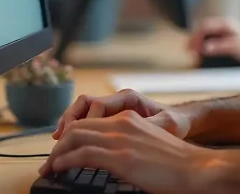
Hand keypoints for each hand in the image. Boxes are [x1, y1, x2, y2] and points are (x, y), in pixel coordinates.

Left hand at [40, 110, 223, 193]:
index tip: (63, 150)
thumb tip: (109, 162)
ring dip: (57, 153)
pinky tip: (58, 169)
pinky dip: (64, 160)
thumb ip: (128, 145)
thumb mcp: (148, 145)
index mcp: (130, 118)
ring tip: (50, 167)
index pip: (90, 120)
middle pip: (78, 126)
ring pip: (75, 137)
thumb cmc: (177, 164)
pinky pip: (82, 154)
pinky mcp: (120, 156)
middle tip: (50, 161)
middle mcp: (122, 123)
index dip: (71, 135)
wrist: (196, 168)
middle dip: (59, 144)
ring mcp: (121, 138)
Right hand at [53, 88, 189, 139]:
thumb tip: (135, 133)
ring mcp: (113, 108)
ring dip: (68, 123)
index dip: (85, 121)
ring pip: (82, 110)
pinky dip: (76, 128)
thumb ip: (149, 128)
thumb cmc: (175, 123)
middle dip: (69, 121)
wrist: (181, 122)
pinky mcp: (111, 119)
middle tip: (59, 141)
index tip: (78, 139)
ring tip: (58, 139)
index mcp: (129, 98)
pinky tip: (67, 140)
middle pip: (84, 104)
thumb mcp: (166, 126)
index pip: (98, 105)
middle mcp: (118, 100)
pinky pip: (87, 119)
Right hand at [187, 17, 239, 63]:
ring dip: (200, 42)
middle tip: (188, 51)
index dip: (195, 37)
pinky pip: (212, 39)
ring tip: (194, 53)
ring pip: (207, 34)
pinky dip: (206, 45)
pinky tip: (204, 53)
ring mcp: (226, 31)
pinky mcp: (228, 38)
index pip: (205, 26)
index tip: (191, 48)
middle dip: (195, 39)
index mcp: (226, 23)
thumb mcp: (235, 48)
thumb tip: (204, 48)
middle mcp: (225, 25)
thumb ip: (219, 47)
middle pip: (204, 29)